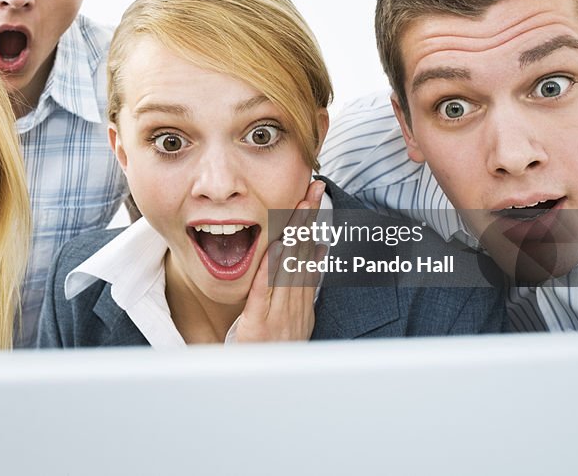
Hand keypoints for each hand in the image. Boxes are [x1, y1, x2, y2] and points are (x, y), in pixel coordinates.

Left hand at [233, 179, 326, 342]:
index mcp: (302, 303)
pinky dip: (270, 271)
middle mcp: (295, 307)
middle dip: (308, 219)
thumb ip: (302, 285)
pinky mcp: (260, 327)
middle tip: (313, 188)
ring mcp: (279, 317)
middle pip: (303, 256)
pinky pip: (265, 295)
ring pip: (288, 270)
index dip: (313, 222)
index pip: (309, 255)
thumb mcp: (293, 319)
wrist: (260, 388)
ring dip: (294, 237)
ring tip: (299, 207)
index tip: (317, 194)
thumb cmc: (271, 353)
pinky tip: (274, 249)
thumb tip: (317, 249)